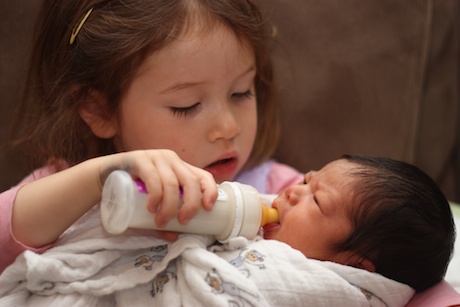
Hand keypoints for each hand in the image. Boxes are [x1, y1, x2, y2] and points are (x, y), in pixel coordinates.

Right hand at [99, 149, 217, 228]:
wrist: (103, 177)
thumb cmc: (132, 192)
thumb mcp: (153, 206)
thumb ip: (163, 221)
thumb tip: (175, 236)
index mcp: (180, 168)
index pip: (203, 176)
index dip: (210, 191)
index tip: (208, 209)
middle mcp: (171, 160)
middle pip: (191, 182)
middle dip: (191, 204)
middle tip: (183, 222)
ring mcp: (156, 157)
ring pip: (173, 183)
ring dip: (170, 206)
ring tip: (161, 220)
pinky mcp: (139, 159)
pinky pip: (154, 178)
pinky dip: (156, 196)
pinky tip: (152, 207)